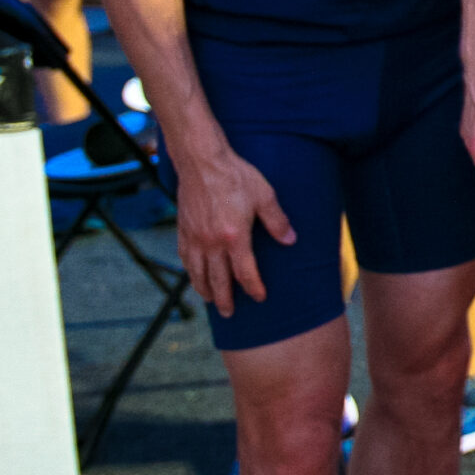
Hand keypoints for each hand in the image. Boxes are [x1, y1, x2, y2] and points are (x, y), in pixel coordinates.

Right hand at [173, 143, 293, 317]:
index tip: (259, 297)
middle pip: (218, 280)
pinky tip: (194, 275)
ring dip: (205, 289)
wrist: (202, 161)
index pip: (244, 272)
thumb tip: (291, 240)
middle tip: (230, 313)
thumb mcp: (264, 195)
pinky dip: (190, 271)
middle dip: (225, 299)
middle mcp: (211, 242)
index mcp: (234, 237)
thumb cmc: (236, 176)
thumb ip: (277, 220)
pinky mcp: (183, 229)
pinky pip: (185, 258)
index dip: (253, 287)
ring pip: (197, 273)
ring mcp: (195, 237)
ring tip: (211, 300)